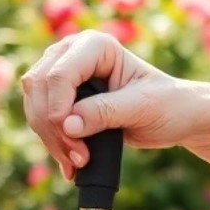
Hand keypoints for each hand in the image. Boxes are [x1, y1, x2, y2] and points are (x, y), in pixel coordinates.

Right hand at [21, 32, 203, 179]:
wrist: (174, 115)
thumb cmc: (166, 103)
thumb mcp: (142, 107)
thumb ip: (105, 112)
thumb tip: (68, 124)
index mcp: (97, 46)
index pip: (60, 74)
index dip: (58, 108)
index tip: (74, 141)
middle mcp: (74, 53)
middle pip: (40, 88)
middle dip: (53, 128)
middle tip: (78, 158)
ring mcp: (64, 74)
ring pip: (35, 105)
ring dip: (51, 139)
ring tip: (78, 162)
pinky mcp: (61, 97)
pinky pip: (40, 118)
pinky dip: (52, 143)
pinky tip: (70, 163)